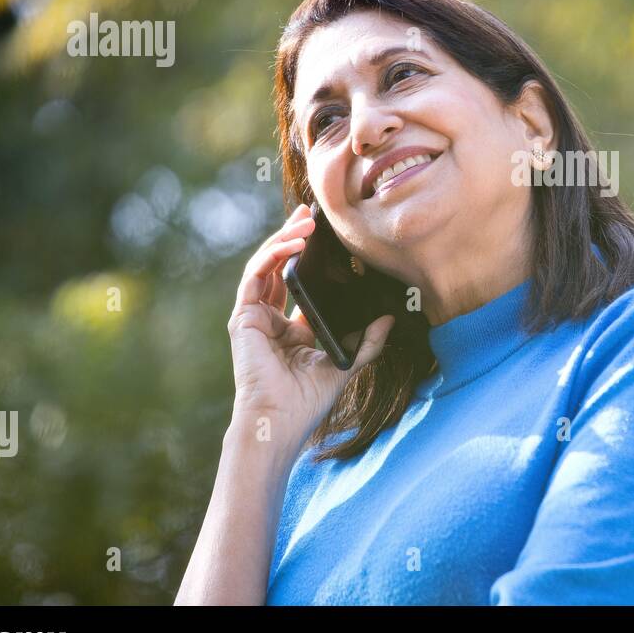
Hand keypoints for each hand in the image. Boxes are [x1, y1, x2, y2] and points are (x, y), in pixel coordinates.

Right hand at [226, 202, 393, 453]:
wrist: (282, 419)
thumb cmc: (308, 400)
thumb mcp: (346, 365)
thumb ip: (367, 343)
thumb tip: (390, 319)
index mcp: (292, 329)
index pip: (299, 283)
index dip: (310, 258)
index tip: (329, 236)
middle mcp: (270, 319)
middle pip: (280, 267)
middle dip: (293, 237)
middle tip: (311, 213)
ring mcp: (254, 316)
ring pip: (266, 264)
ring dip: (284, 238)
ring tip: (306, 221)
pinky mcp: (243, 316)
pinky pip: (257, 274)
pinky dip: (274, 254)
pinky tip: (295, 242)